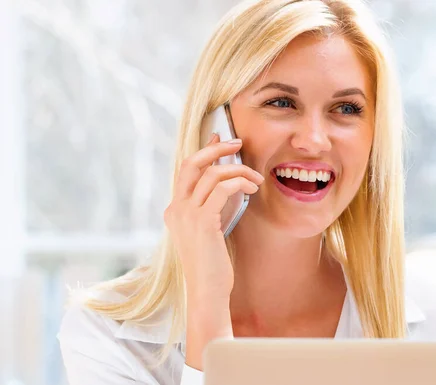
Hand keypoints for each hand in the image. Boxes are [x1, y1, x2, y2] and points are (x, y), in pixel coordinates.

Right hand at [163, 134, 263, 369]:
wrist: (207, 292)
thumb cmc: (213, 265)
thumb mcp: (210, 231)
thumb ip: (213, 207)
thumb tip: (228, 183)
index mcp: (174, 210)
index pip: (187, 170)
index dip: (204, 151)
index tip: (220, 138)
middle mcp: (175, 209)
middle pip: (192, 163)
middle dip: (216, 148)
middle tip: (237, 142)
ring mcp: (186, 215)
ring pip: (212, 174)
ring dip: (239, 170)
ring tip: (257, 179)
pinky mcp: (202, 222)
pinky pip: (223, 188)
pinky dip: (240, 183)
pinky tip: (253, 189)